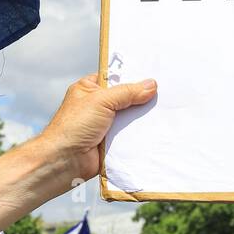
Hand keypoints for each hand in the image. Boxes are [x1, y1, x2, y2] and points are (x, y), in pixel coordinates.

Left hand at [36, 74, 156, 182]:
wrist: (65, 160)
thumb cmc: (75, 125)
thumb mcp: (101, 100)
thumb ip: (127, 92)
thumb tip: (151, 85)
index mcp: (89, 89)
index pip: (114, 77)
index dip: (132, 76)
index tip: (155, 72)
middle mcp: (97, 105)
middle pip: (125, 98)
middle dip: (142, 98)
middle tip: (167, 92)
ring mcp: (104, 124)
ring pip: (129, 117)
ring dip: (143, 117)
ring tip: (168, 110)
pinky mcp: (111, 142)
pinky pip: (130, 135)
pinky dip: (140, 134)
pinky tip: (159, 129)